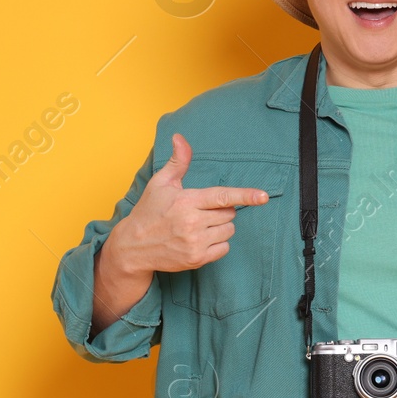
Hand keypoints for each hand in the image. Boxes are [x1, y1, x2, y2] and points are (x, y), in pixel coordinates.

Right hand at [103, 133, 270, 278]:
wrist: (133, 247)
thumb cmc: (149, 211)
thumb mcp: (161, 183)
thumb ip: (177, 161)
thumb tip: (180, 137)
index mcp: (186, 201)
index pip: (222, 196)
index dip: (245, 195)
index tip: (263, 197)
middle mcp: (192, 223)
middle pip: (229, 214)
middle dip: (221, 211)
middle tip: (200, 211)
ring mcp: (195, 243)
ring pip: (228, 231)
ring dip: (220, 227)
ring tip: (199, 226)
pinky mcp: (197, 260)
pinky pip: (224, 248)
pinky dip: (218, 244)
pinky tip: (200, 240)